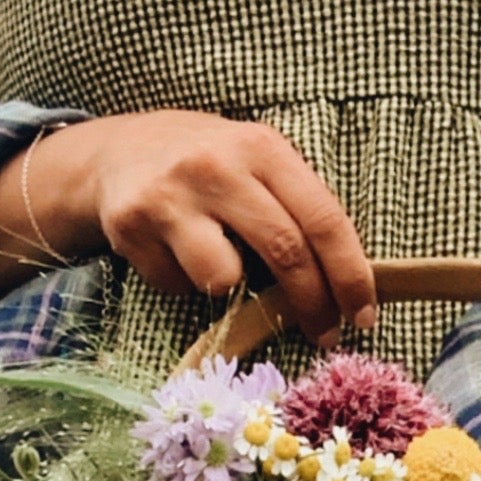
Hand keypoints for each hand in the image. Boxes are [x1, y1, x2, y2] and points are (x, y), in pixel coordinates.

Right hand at [22, 112, 377, 343]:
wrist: (117, 153)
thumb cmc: (205, 168)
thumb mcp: (254, 165)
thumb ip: (293, 208)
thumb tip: (343, 281)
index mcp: (261, 148)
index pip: (322, 218)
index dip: (349, 274)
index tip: (362, 315)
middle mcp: (218, 166)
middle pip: (285, 250)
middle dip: (312, 303)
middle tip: (324, 333)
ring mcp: (171, 196)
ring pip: (224, 279)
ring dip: (230, 289)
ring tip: (219, 266)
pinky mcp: (132, 226)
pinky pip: (177, 285)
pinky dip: (184, 284)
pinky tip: (174, 253)